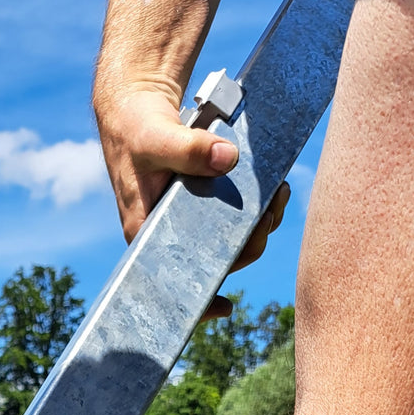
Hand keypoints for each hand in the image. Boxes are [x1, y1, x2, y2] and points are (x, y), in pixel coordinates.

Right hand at [94, 80, 290, 317]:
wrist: (136, 106)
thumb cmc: (135, 129)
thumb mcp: (155, 138)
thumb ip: (188, 149)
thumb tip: (228, 159)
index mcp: (147, 233)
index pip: (171, 279)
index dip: (199, 298)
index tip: (223, 308)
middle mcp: (169, 233)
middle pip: (215, 258)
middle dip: (248, 242)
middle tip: (270, 209)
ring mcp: (188, 218)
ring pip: (230, 238)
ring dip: (259, 223)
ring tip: (278, 194)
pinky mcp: (204, 199)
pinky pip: (235, 215)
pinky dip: (257, 206)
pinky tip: (273, 189)